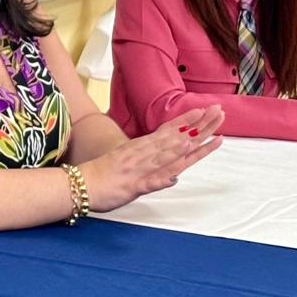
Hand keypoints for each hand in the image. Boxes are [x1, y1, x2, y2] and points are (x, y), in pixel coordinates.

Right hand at [79, 106, 224, 212]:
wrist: (79, 185)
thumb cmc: (101, 173)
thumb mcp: (126, 159)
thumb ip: (146, 156)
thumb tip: (165, 159)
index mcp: (141, 148)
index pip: (168, 130)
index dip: (187, 121)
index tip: (204, 109)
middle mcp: (142, 155)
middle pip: (174, 139)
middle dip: (197, 127)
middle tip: (217, 113)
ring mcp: (138, 169)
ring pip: (164, 157)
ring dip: (182, 148)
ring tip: (200, 137)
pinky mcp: (133, 187)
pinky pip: (149, 183)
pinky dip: (162, 179)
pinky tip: (174, 177)